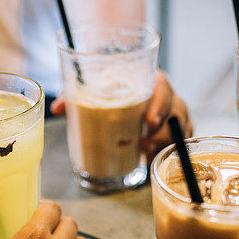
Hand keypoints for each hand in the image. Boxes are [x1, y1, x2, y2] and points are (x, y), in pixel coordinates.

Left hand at [50, 70, 192, 155]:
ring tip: (145, 155)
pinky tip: (149, 159)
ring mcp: (172, 113)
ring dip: (165, 143)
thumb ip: (75, 94)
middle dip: (164, 130)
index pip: (163, 86)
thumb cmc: (110, 85)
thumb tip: (57, 108)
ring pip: (181, 127)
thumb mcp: (92, 87)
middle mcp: (165, 95)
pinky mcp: (172, 129)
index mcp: (149, 79)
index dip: (160, 104)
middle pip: (177, 109)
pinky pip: (179, 140)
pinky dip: (167, 151)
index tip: (149, 121)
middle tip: (145, 144)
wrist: (118, 86)